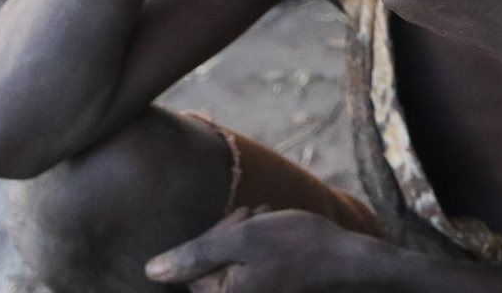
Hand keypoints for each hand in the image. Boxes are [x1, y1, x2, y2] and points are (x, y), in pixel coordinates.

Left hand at [144, 208, 399, 292]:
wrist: (350, 262)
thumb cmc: (300, 246)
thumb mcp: (244, 238)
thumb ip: (195, 253)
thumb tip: (152, 271)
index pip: (192, 266)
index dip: (215, 234)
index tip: (244, 218)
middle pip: (210, 265)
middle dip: (229, 235)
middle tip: (257, 217)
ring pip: (231, 264)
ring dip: (246, 238)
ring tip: (270, 223)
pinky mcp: (268, 292)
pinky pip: (249, 272)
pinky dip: (259, 251)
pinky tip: (278, 235)